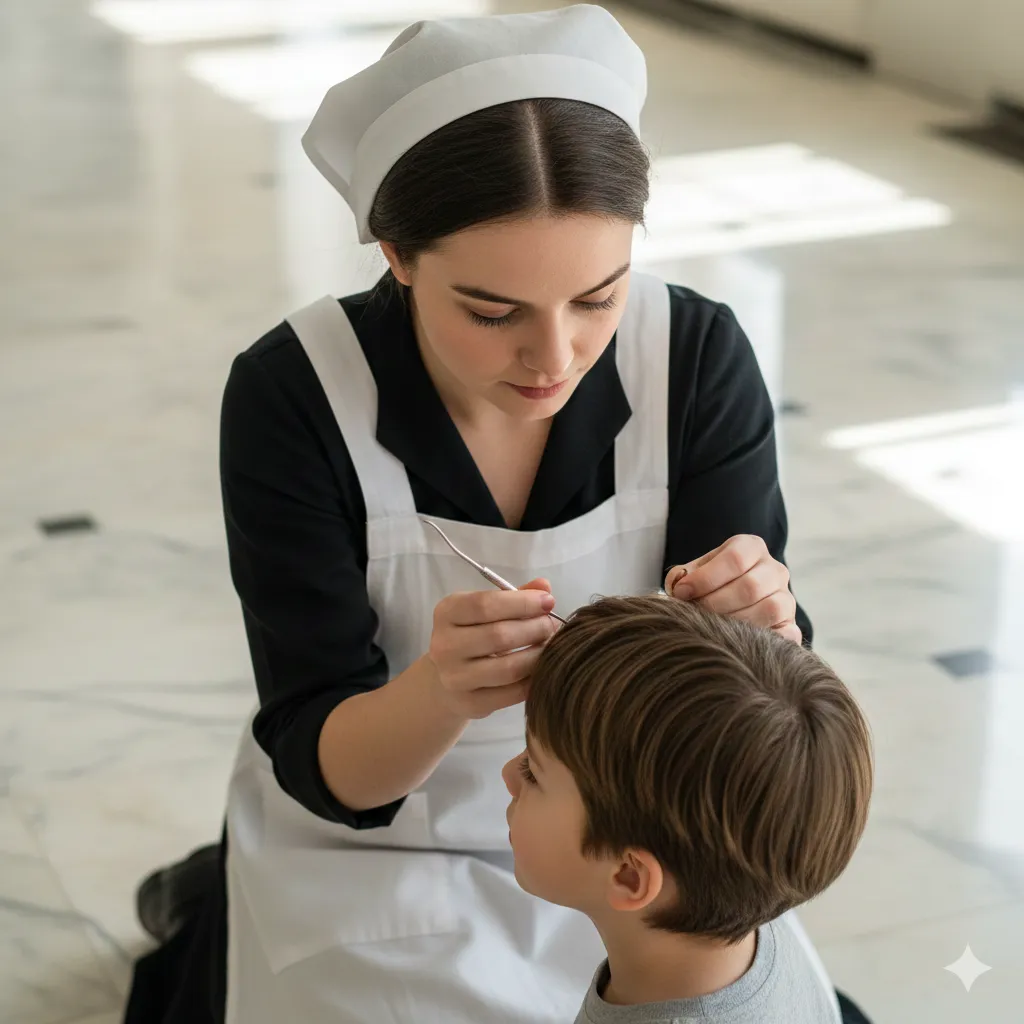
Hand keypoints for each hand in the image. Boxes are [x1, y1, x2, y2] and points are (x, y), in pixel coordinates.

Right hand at [428, 579, 558, 719]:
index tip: (549, 601)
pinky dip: (534, 680)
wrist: (448, 679)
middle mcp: (444, 645)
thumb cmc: (473, 634)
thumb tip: (544, 586)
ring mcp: (454, 678)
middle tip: (553, 626)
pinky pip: (512, 693)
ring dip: (538, 655)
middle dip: (535, 628)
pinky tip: (542, 669)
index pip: (485, 604)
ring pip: (509, 668)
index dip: (522, 602)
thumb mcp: (485, 609)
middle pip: (499, 635)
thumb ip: (513, 596)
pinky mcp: (470, 703)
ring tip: (550, 646)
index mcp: (446, 613)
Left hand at [664, 536, 800, 643]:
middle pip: (751, 586)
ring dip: (736, 622)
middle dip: (716, 603)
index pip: (735, 559)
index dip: (706, 578)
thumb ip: (683, 576)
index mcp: (751, 547)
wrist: (730, 604)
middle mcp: (774, 570)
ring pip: (770, 609)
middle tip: (696, 614)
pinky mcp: (791, 625)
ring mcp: (786, 598)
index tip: (683, 593)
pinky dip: (762, 638)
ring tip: (713, 627)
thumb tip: (680, 586)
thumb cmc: (707, 586)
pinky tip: (738, 641)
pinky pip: (785, 634)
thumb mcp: (694, 573)